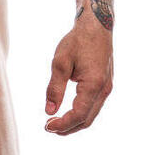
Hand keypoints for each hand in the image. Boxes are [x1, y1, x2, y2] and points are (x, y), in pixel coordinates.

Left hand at [44, 12, 112, 134]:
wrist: (96, 26)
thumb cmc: (77, 41)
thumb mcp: (60, 63)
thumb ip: (55, 88)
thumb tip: (49, 111)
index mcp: (94, 85)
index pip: (79, 115)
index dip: (63, 124)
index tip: (47, 126)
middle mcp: (104, 90)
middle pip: (87, 120)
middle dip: (68, 127)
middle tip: (48, 127)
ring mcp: (107, 88)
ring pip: (91, 115)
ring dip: (74, 122)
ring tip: (55, 122)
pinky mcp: (105, 85)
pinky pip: (94, 106)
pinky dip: (81, 113)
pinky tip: (67, 111)